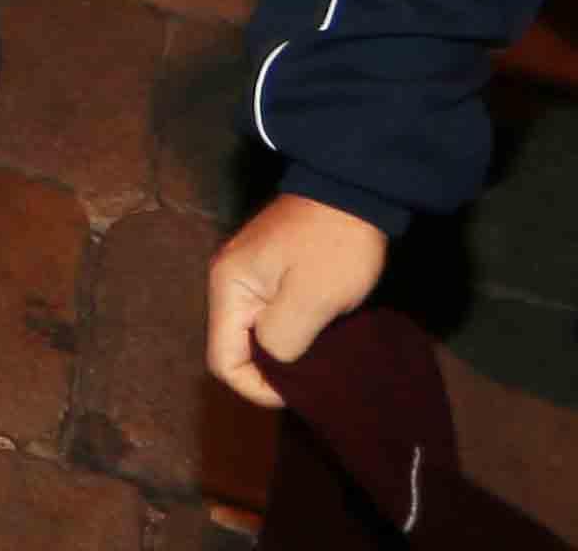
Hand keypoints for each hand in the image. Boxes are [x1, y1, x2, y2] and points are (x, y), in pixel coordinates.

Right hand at [204, 194, 391, 412]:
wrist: (355, 188)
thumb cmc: (333, 246)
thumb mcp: (312, 298)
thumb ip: (281, 340)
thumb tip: (273, 362)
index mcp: (228, 287)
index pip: (222, 360)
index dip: (256, 387)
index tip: (298, 389)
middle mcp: (229, 282)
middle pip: (235, 348)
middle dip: (270, 371)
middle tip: (311, 375)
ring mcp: (250, 274)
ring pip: (254, 334)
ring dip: (284, 352)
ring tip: (318, 357)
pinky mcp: (272, 270)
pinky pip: (270, 317)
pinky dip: (292, 333)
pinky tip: (317, 335)